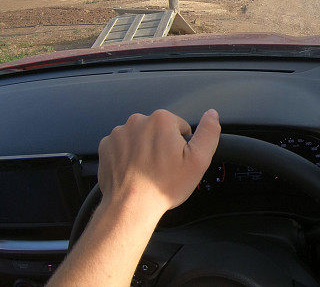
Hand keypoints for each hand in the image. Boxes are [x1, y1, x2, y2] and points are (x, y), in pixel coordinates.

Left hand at [97, 109, 220, 214]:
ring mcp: (119, 134)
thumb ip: (209, 132)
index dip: (182, 145)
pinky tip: (134, 171)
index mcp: (161, 120)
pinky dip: (128, 156)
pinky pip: (123, 146)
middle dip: (163, 145)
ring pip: (140, 137)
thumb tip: (212, 114)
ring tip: (148, 171)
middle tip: (163, 167)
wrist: (130, 206)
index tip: (177, 160)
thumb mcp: (199, 160)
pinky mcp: (106, 146)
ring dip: (145, 150)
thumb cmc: (164, 185)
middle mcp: (137, 121)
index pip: (180, 126)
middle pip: (159, 130)